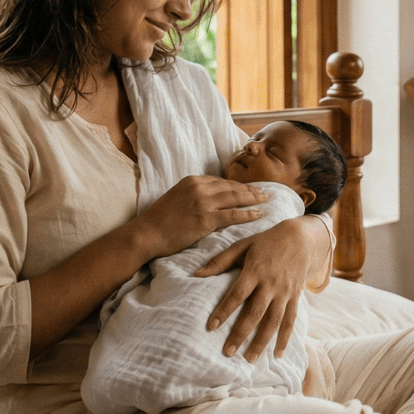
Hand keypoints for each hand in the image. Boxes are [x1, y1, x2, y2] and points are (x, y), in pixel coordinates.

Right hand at [133, 175, 266, 258]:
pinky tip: (259, 215)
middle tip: (265, 193)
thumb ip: (194, 194)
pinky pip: (233, 215)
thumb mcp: (177, 197)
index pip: (222, 181)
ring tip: (266, 201)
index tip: (250, 188)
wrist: (146, 233)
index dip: (238, 185)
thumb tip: (210, 198)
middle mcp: (200, 188)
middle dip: (251, 190)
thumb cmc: (159, 220)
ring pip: (236, 198)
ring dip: (254, 199)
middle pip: (232, 187)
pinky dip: (248, 214)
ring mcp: (203, 203)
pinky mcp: (206, 219)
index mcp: (192, 181)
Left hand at [194, 217, 326, 361]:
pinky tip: (276, 354)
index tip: (211, 326)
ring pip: (273, 321)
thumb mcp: (242, 246)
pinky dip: (284, 338)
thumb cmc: (265, 243)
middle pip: (255, 312)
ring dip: (262, 341)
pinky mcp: (295, 297)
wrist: (300, 239)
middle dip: (241, 334)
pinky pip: (290, 321)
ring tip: (249, 359)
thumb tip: (196, 275)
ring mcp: (285, 292)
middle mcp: (271, 283)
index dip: (224, 310)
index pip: (237, 294)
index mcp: (255, 270)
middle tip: (227, 352)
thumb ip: (220, 261)